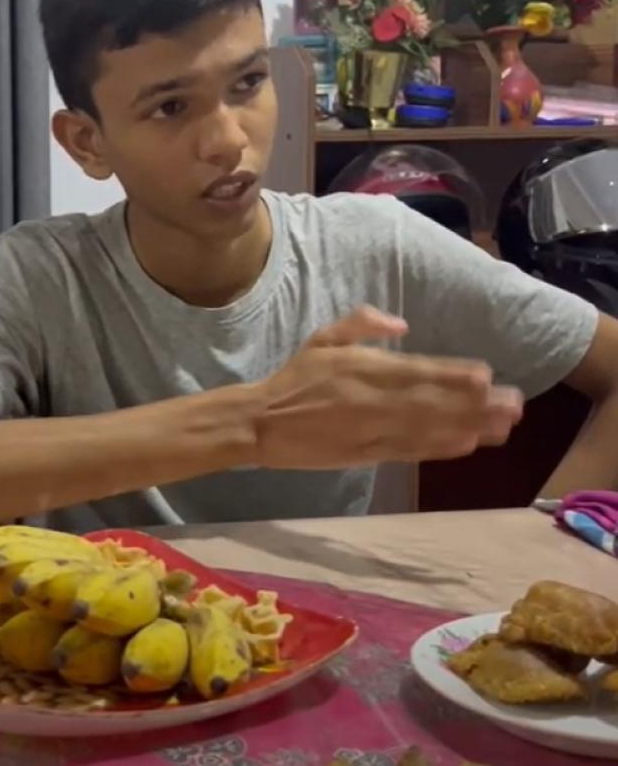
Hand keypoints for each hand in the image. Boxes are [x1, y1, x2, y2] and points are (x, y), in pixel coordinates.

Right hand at [253, 306, 523, 467]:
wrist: (262, 423)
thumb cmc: (295, 378)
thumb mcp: (322, 338)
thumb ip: (360, 323)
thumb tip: (401, 324)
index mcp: (362, 367)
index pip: (416, 371)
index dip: (452, 376)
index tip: (486, 376)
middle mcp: (373, 399)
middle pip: (432, 402)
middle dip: (476, 405)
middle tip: (514, 405)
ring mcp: (372, 429)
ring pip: (429, 428)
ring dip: (469, 427)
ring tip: (503, 427)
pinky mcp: (369, 453)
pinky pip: (412, 450)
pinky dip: (440, 448)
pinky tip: (467, 444)